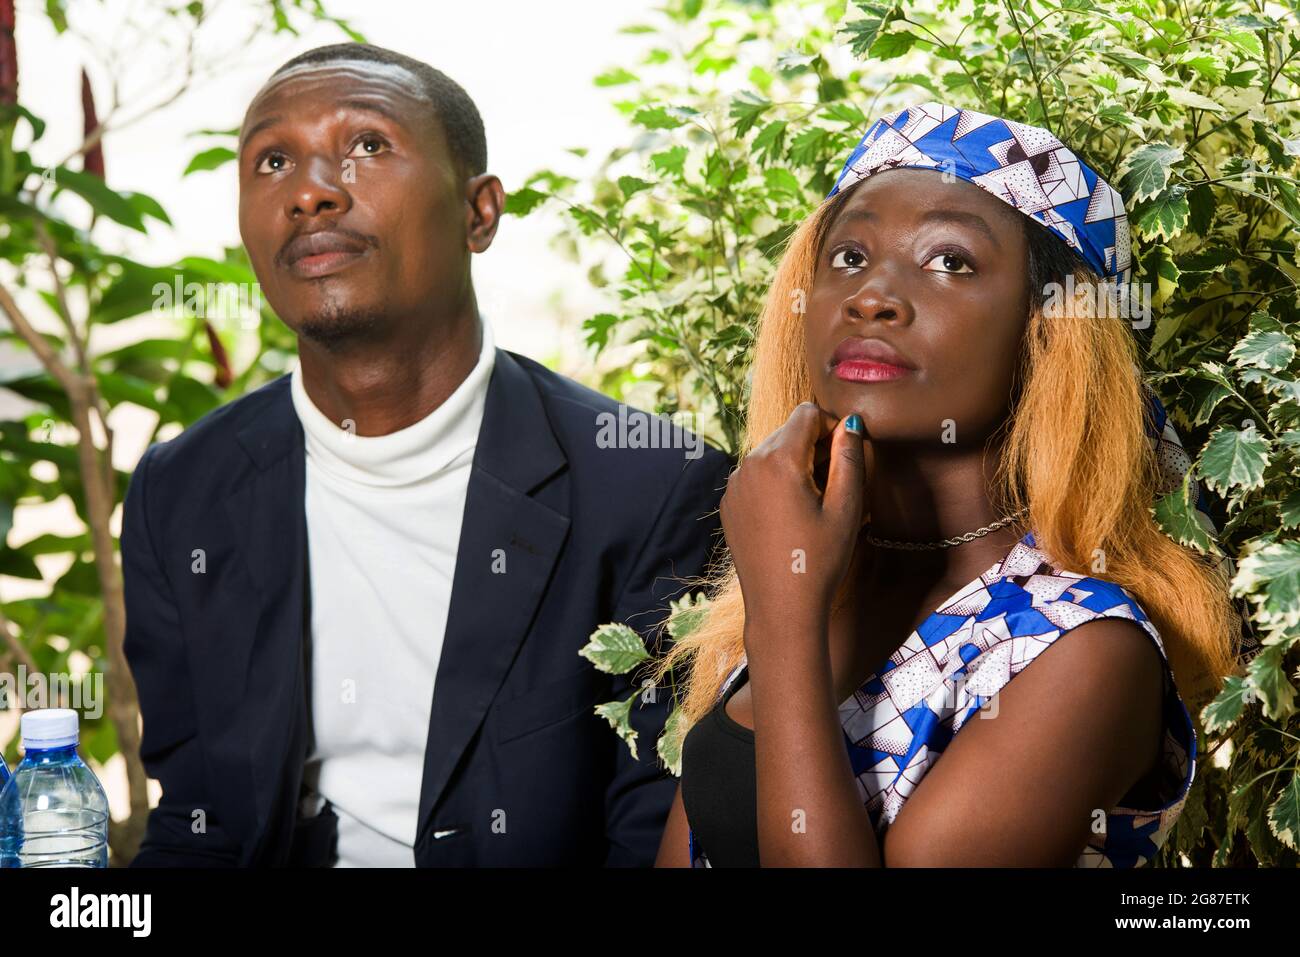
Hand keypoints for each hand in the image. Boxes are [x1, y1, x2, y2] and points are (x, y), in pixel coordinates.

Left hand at [720, 402, 870, 634]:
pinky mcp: (729, 504)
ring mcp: (734, 485)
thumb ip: (849, 457)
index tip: (846, 457)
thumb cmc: (819, 560)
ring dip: (795, 464)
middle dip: (814, 447)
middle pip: (788, 431)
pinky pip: (755, 476)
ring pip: (771, 452)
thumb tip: (851, 423)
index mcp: (778, 460)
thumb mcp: (846, 507)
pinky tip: (790, 516)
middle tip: (834, 485)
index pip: (807, 413)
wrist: (781, 607)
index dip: (833, 428)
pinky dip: (775, 483)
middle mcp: (748, 464)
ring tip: (813, 503)